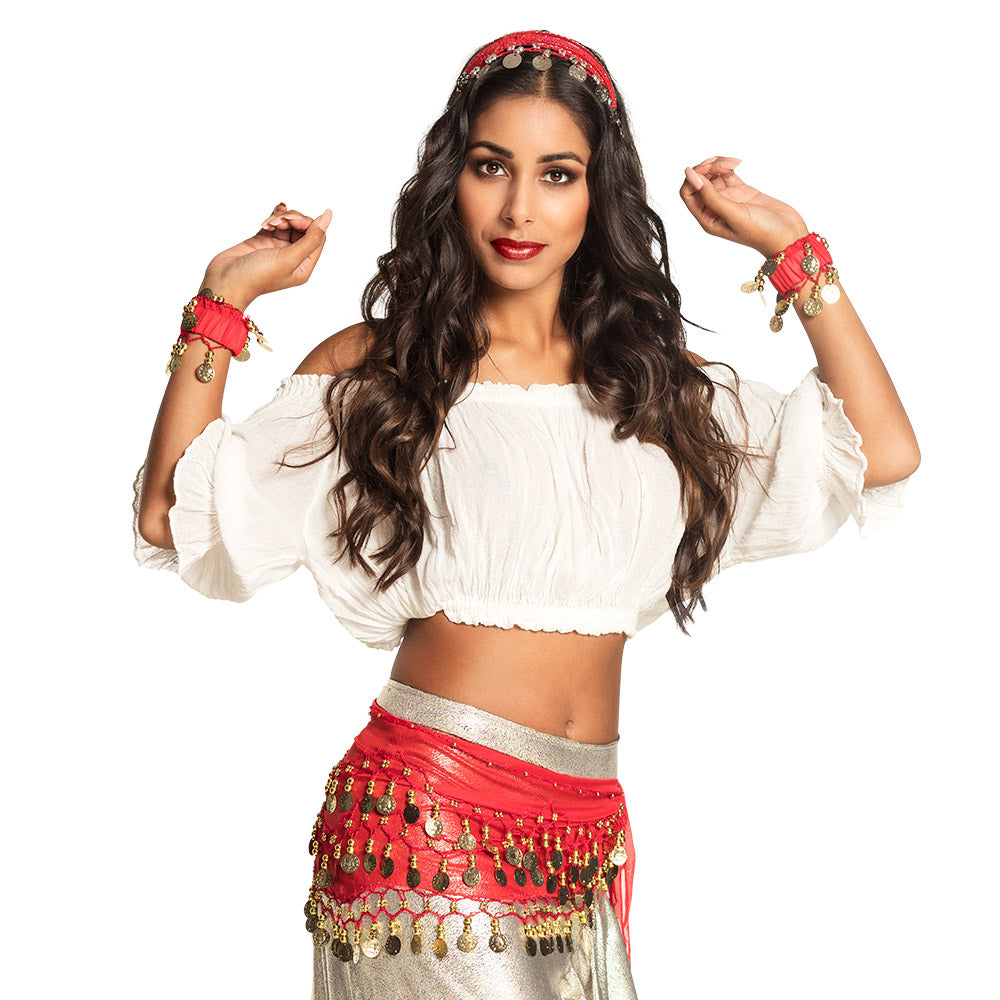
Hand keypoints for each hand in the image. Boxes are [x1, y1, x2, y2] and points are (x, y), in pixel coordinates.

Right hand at [200, 202, 331, 308]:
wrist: (226, 280)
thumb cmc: (257, 276)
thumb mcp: (290, 258)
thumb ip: (311, 238)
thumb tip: (327, 217)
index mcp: (304, 266)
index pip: (317, 237)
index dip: (308, 224)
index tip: (293, 222)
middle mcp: (293, 257)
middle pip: (304, 228)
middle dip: (293, 219)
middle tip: (279, 223)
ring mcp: (278, 248)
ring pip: (289, 223)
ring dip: (280, 218)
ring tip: (269, 224)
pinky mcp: (263, 240)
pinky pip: (275, 222)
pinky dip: (272, 218)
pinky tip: (266, 222)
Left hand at [679, 157, 808, 256]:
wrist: (787, 234)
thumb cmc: (761, 232)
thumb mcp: (733, 214)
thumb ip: (710, 196)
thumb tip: (690, 175)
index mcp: (707, 218)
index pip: (688, 193)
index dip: (694, 177)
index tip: (708, 168)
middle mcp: (714, 208)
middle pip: (700, 181)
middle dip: (708, 168)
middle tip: (724, 165)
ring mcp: (728, 199)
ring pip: (713, 175)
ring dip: (719, 164)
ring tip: (733, 163)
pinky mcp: (741, 191)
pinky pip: (727, 174)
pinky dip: (728, 165)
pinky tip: (737, 163)